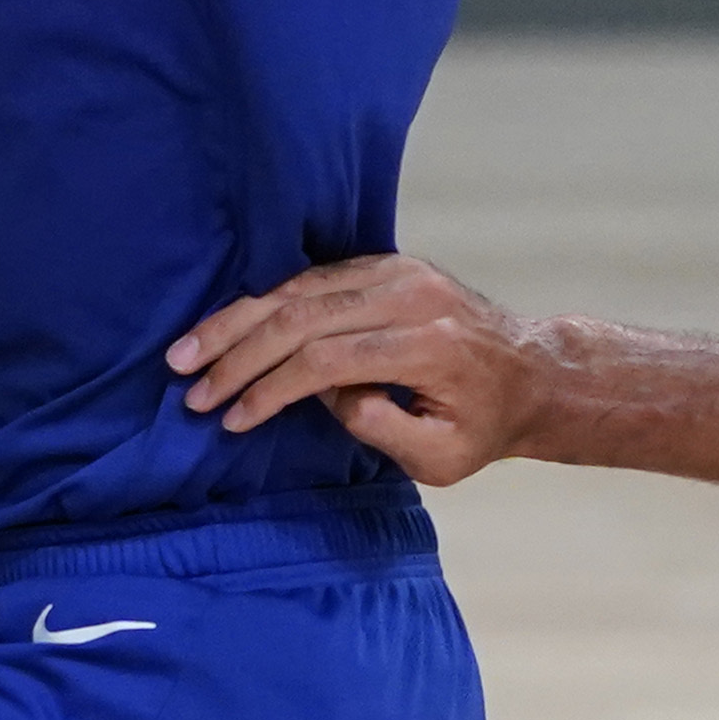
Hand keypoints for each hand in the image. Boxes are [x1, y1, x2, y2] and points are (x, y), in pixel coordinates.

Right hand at [165, 253, 543, 475]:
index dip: (270, 389)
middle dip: (236, 350)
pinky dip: (266, 302)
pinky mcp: (388, 263)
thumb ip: (383, 429)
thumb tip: (326, 396)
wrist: (530, 371)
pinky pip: (314, 277)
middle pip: (302, 314)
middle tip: (188, 380)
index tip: (231, 418)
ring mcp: (398, 270)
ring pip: (299, 288)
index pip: (326, 358)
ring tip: (188, 351)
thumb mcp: (443, 456)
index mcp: (425, 344)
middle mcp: (409, 295)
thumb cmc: (484, 424)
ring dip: (238, 320)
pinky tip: (229, 325)